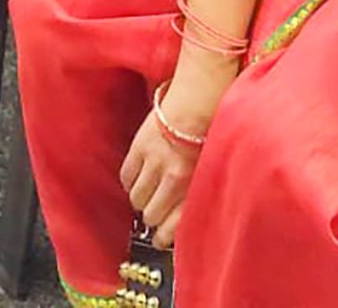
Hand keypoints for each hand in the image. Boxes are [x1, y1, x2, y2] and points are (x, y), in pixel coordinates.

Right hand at [120, 104, 200, 248]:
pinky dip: (130, 182)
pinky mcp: (139, 148)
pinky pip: (126, 177)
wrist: (198, 98)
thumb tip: (182, 215)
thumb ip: (197, 192)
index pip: (174, 225)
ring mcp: (154, 163)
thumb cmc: (210, 131)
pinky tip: (137, 179)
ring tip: (146, 195)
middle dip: (153, 218)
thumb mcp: (211, 167)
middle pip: (152, 215)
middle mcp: (174, 179)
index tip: (160, 240)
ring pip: (137, 199)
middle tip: (154, 214)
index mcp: (195, 186)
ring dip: (141, 201)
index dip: (164, 236)